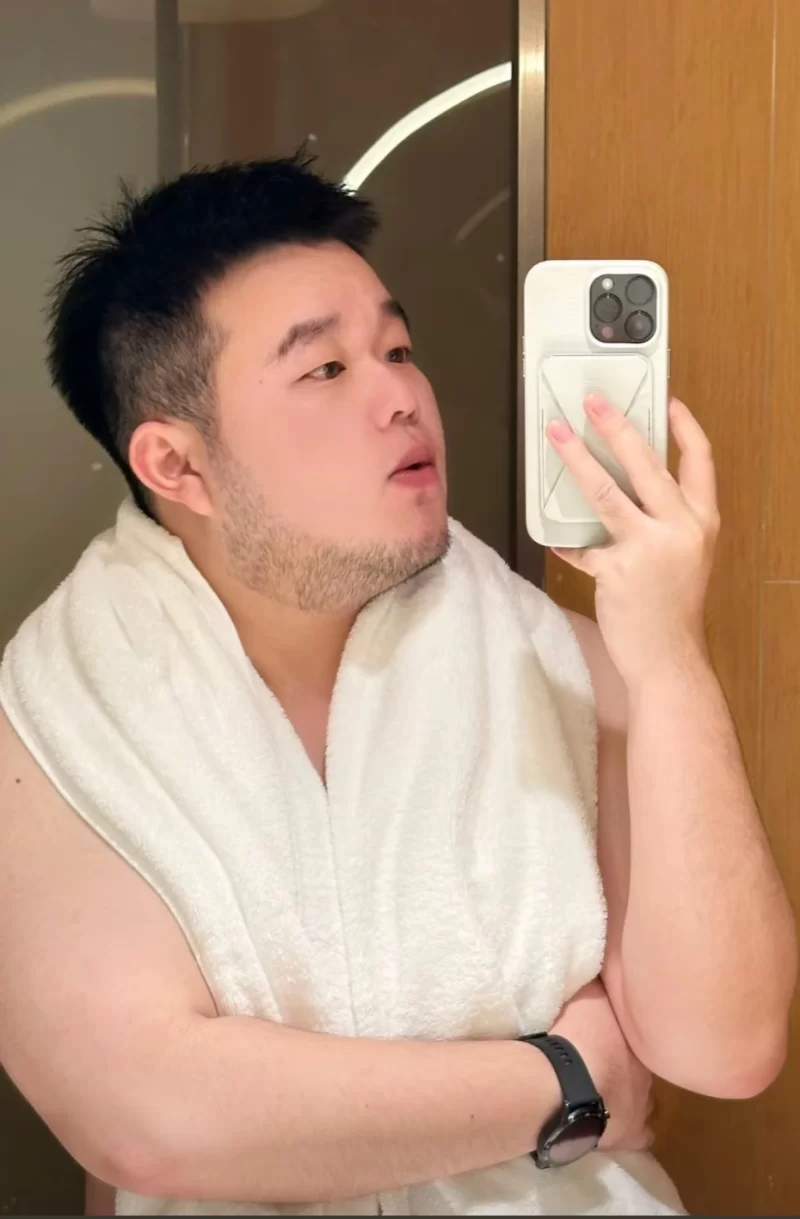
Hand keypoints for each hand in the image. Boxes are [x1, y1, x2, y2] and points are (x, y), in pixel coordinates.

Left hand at [547, 395, 719, 689]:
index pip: (700, 461)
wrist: (669, 657)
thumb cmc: (673, 607)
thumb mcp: (685, 556)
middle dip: (617, 426)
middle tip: (594, 401)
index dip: (684, 428)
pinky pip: (581, 545)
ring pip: (606, 492)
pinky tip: (555, 535)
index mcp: (702, 521)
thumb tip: (626, 489)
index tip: (668, 401)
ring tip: (557, 435)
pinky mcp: (617, 569)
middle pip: (646, 463)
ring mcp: (648, 548)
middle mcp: (680, 528)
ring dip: (577, 460)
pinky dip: (566, 541)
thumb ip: (664, 522)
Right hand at [551, 979, 653, 1152]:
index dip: (625, 1033)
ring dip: (630, 1094)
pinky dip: (633, 1129)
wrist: (566, 1081)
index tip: (608, 1032)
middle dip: (627, 1063)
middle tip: (604, 1060)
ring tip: (606, 1091)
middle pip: (642, 1065)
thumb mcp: (587, 993)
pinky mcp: (631, 1134)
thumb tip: (607, 965)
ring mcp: (643, 1104)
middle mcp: (647, 1068)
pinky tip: (618, 1124)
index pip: (642, 1032)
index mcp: (638, 1037)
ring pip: (646, 1098)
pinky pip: (643, 1133)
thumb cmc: (576, 1033)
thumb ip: (598, 983)